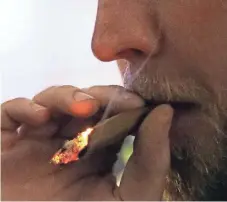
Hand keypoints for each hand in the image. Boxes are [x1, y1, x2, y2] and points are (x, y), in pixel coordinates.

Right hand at [1, 85, 172, 200]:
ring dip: (68, 96)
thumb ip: (151, 161)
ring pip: (51, 101)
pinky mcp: (6, 141)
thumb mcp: (130, 199)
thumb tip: (165, 113)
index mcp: (94, 152)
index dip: (124, 106)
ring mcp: (35, 139)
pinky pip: (12, 112)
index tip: (140, 103)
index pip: (111, 117)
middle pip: (83, 104)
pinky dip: (25, 108)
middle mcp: (66, 141)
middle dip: (101, 97)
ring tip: (85, 105)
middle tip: (119, 100)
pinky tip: (40, 118)